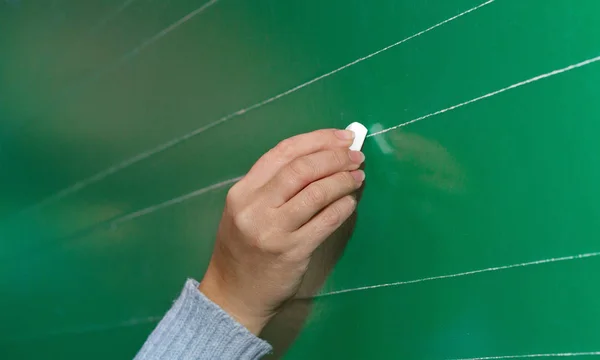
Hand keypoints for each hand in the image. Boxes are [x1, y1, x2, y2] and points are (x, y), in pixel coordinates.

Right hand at [199, 129, 364, 333]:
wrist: (232, 296)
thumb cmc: (243, 250)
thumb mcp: (245, 211)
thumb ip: (274, 186)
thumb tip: (321, 158)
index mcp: (242, 191)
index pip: (283, 152)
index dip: (317, 140)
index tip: (341, 137)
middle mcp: (255, 207)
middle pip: (301, 169)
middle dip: (334, 157)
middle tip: (356, 156)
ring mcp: (273, 230)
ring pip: (316, 192)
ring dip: (343, 180)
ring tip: (358, 176)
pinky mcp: (292, 251)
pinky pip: (325, 221)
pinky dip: (342, 207)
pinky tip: (351, 202)